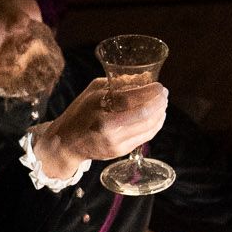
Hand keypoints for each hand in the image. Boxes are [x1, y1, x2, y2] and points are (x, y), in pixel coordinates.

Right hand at [35, 77, 167, 184]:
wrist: (66, 142)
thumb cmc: (80, 112)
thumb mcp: (92, 91)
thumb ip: (116, 84)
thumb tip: (141, 79)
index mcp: (100, 106)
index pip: (133, 98)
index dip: (151, 92)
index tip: (160, 86)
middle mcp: (108, 125)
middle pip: (145, 114)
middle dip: (160, 102)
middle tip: (164, 95)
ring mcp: (116, 141)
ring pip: (149, 127)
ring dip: (161, 114)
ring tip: (163, 104)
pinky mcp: (121, 151)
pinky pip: (145, 137)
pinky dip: (155, 125)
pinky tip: (158, 117)